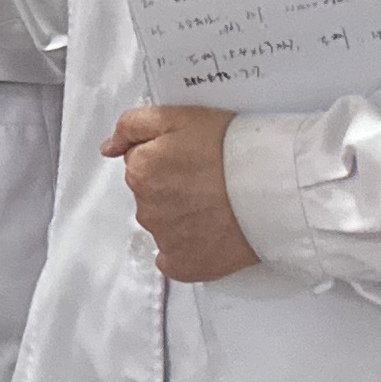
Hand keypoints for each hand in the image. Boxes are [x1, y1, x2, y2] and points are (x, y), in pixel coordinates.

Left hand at [104, 105, 257, 280]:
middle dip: (172, 186)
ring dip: (182, 216)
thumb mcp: (178, 116)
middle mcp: (146, 208)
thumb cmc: (231, 149)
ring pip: (164, 224)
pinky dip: (187, 250)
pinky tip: (208, 234)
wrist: (273, 188)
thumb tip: (108, 147)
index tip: (192, 157)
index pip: (140, 162)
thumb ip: (132, 126)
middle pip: (150, 194)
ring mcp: (165, 240)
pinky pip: (174, 259)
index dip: (167, 157)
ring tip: (217, 204)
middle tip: (208, 179)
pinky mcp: (185, 265)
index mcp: (140, 171)